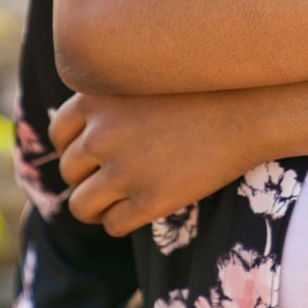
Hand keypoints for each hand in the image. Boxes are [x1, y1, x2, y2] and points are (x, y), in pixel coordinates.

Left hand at [49, 89, 260, 237]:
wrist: (248, 110)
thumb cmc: (202, 92)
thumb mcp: (145, 81)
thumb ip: (110, 103)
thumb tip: (82, 137)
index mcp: (95, 99)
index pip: (59, 134)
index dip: (75, 147)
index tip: (97, 153)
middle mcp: (100, 134)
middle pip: (69, 171)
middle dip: (88, 177)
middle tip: (116, 176)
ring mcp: (122, 170)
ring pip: (81, 206)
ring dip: (98, 206)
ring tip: (122, 199)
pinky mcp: (147, 200)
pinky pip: (113, 226)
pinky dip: (122, 222)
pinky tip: (144, 208)